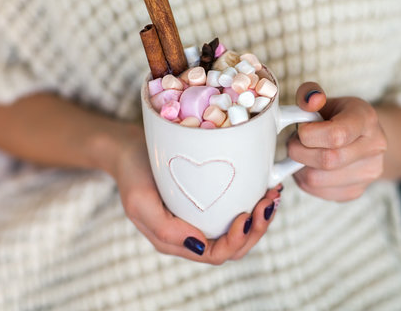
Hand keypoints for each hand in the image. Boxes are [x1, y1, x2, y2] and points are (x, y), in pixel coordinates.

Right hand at [111, 125, 281, 263]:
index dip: (237, 241)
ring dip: (259, 217)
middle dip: (256, 229)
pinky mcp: (206, 199)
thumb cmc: (133, 172)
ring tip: (271, 194)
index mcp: (176, 240)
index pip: (216, 254)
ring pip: (238, 230)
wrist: (129, 147)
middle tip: (268, 202)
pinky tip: (263, 185)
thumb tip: (200, 246)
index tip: (246, 214)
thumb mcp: (140, 201)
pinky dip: (252, 200)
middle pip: (233, 246)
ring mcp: (200, 216)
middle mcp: (191, 232)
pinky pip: (233, 208)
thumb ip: (166, 229)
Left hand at [287, 82, 386, 201]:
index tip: (301, 129)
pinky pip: (317, 192)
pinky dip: (304, 180)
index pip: (337, 135)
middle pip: (327, 160)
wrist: (361, 137)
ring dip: (299, 167)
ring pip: (317, 180)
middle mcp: (374, 148)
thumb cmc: (336, 116)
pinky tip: (309, 166)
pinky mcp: (355, 191)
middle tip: (294, 142)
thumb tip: (310, 100)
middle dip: (299, 151)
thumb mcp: (324, 99)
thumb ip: (310, 94)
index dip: (308, 134)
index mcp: (366, 119)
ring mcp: (368, 173)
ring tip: (303, 153)